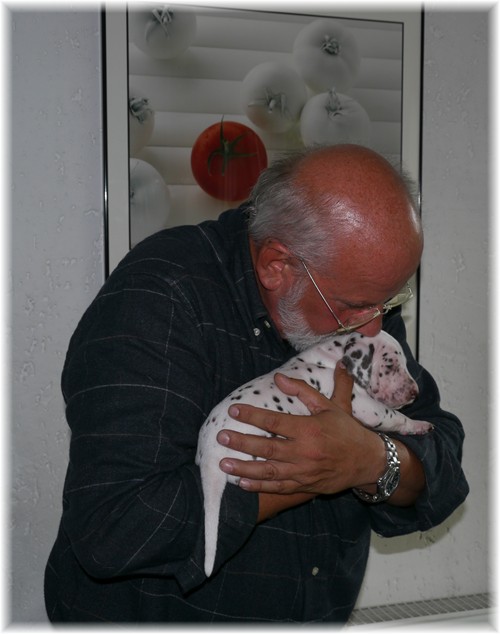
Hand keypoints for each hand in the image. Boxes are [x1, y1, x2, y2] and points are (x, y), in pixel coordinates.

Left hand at [217, 362, 385, 496]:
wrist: (368, 461)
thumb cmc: (347, 430)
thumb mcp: (332, 405)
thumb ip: (304, 390)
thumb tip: (281, 376)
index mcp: (309, 429)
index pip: (274, 422)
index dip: (252, 416)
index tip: (234, 410)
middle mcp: (304, 452)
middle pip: (267, 448)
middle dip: (241, 442)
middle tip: (221, 436)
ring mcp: (303, 472)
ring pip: (268, 472)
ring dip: (244, 468)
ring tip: (223, 463)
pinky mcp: (305, 486)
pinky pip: (278, 488)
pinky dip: (259, 487)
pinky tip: (241, 483)